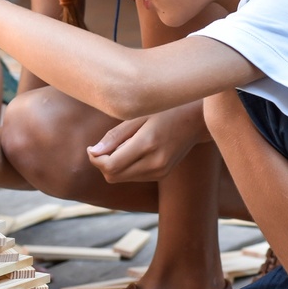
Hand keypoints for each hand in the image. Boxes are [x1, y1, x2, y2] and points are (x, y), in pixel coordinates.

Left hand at [86, 101, 208, 182]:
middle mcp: (155, 162)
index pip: (111, 166)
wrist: (196, 119)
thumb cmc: (165, 110)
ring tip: (121, 145)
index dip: (95, 159)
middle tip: (102, 147)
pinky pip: (133, 176)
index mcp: (148, 144)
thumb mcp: (138, 115)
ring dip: (113, 166)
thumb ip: (115, 136)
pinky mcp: (162, 174)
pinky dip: (125, 167)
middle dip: (102, 164)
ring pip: (122, 179)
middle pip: (113, 176)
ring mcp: (160, 171)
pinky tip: (133, 150)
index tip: (92, 148)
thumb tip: (93, 152)